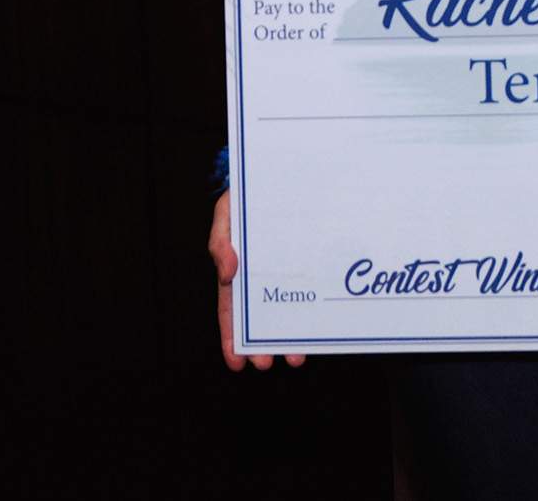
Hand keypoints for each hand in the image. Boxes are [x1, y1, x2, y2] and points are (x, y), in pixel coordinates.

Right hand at [211, 190, 303, 370]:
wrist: (276, 174)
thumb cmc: (244, 195)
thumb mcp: (227, 214)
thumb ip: (221, 242)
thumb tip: (227, 274)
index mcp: (236, 269)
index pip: (230, 311)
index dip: (231, 338)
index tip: (237, 362)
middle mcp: (259, 275)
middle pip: (257, 318)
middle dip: (260, 345)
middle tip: (267, 364)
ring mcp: (284, 270)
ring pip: (284, 309)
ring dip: (287, 335)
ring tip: (295, 357)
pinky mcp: (305, 261)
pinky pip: (306, 289)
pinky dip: (308, 310)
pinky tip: (316, 328)